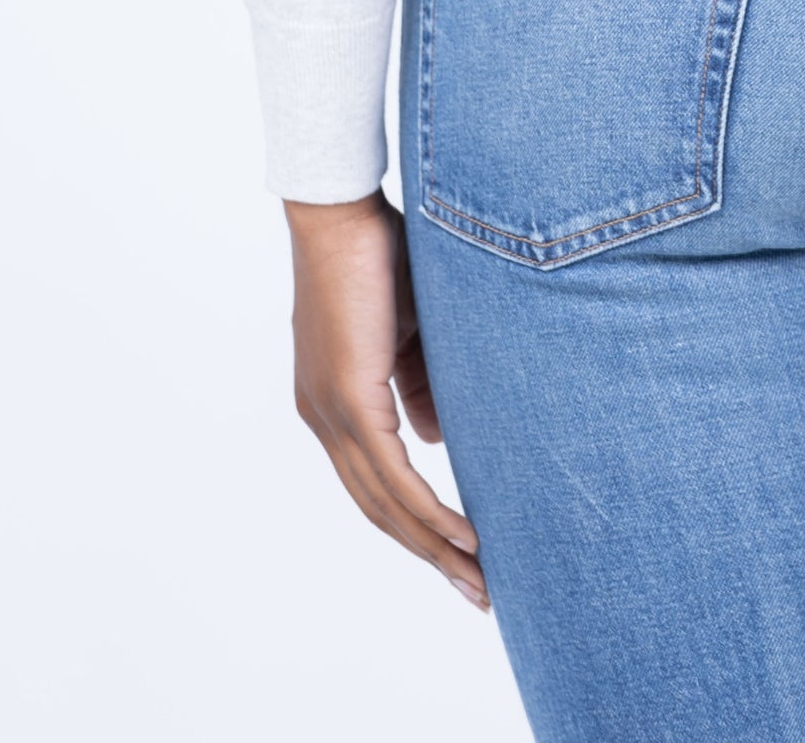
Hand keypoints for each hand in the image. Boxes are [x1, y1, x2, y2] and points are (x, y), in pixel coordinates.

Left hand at [286, 190, 488, 609]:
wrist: (341, 212)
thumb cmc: (379, 254)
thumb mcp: (411, 332)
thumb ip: (421, 385)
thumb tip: (438, 441)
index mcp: (334, 406)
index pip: (376, 485)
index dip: (417, 525)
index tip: (460, 557)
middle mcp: (325, 420)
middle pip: (380, 511)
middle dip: (432, 556)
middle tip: (478, 593)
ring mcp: (332, 413)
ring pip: (386, 503)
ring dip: (436, 547)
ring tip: (479, 580)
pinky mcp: (349, 398)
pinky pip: (392, 474)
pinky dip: (429, 511)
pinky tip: (464, 537)